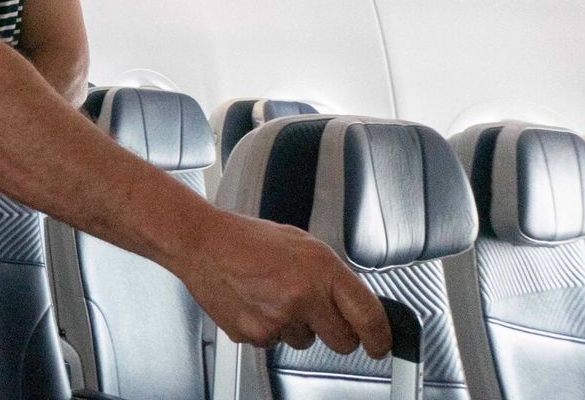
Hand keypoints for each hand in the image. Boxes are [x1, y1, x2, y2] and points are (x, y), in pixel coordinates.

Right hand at [180, 211, 391, 358]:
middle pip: (343, 342)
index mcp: (322, 269)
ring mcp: (279, 319)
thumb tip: (349, 301)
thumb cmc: (247, 240)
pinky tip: (256, 302)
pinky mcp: (256, 335)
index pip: (368, 315)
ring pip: (305, 342)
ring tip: (273, 296)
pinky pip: (275, 342)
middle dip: (338, 334)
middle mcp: (304, 296)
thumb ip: (329, 275)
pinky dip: (269, 328)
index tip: (380, 345)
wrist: (203, 244)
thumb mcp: (301, 244)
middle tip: (321, 316)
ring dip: (297, 327)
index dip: (380, 337)